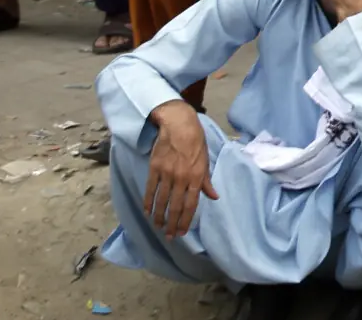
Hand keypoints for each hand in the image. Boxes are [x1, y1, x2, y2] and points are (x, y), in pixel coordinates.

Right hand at [144, 101, 216, 239]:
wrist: (178, 125)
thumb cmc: (196, 142)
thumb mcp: (205, 161)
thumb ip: (206, 181)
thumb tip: (214, 197)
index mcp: (196, 177)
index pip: (191, 204)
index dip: (186, 220)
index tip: (183, 232)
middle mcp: (182, 178)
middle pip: (175, 206)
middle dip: (172, 224)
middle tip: (170, 236)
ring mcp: (167, 174)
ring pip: (162, 201)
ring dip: (159, 217)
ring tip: (159, 227)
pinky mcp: (154, 168)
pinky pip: (150, 189)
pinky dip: (148, 202)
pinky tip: (147, 212)